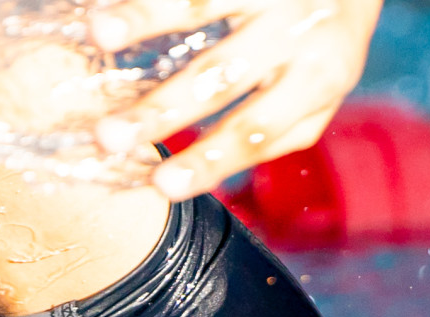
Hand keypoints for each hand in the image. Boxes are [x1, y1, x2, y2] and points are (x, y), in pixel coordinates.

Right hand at [89, 0, 383, 200]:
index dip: (211, 160)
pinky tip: (109, 7)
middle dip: (163, 110)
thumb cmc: (330, 37)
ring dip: (145, 20)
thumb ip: (285, 129)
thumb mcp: (328, 89)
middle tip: (108, 138)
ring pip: (202, 6)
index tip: (162, 186)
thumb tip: (219, 170)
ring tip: (99, 37)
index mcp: (320, 80)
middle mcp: (298, 34)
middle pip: (222, 78)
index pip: (258, 131)